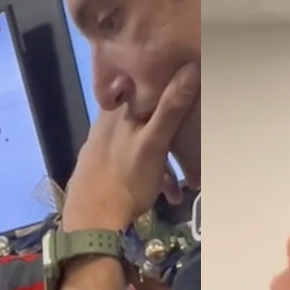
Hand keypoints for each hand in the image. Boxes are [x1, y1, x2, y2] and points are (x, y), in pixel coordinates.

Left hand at [64, 64, 198, 230]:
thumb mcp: (155, 142)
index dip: (166, 82)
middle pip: (146, 114)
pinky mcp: (105, 168)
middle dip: (174, 126)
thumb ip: (171, 107)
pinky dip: (155, 173)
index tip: (191, 88)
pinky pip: (137, 161)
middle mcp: (108, 123)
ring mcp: (105, 147)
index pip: (142, 83)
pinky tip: (169, 193)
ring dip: (168, 157)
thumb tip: (190, 67)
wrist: (92, 222)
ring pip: (144, 140)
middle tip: (197, 138)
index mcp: (118, 111)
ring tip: (191, 178)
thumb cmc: (125, 178)